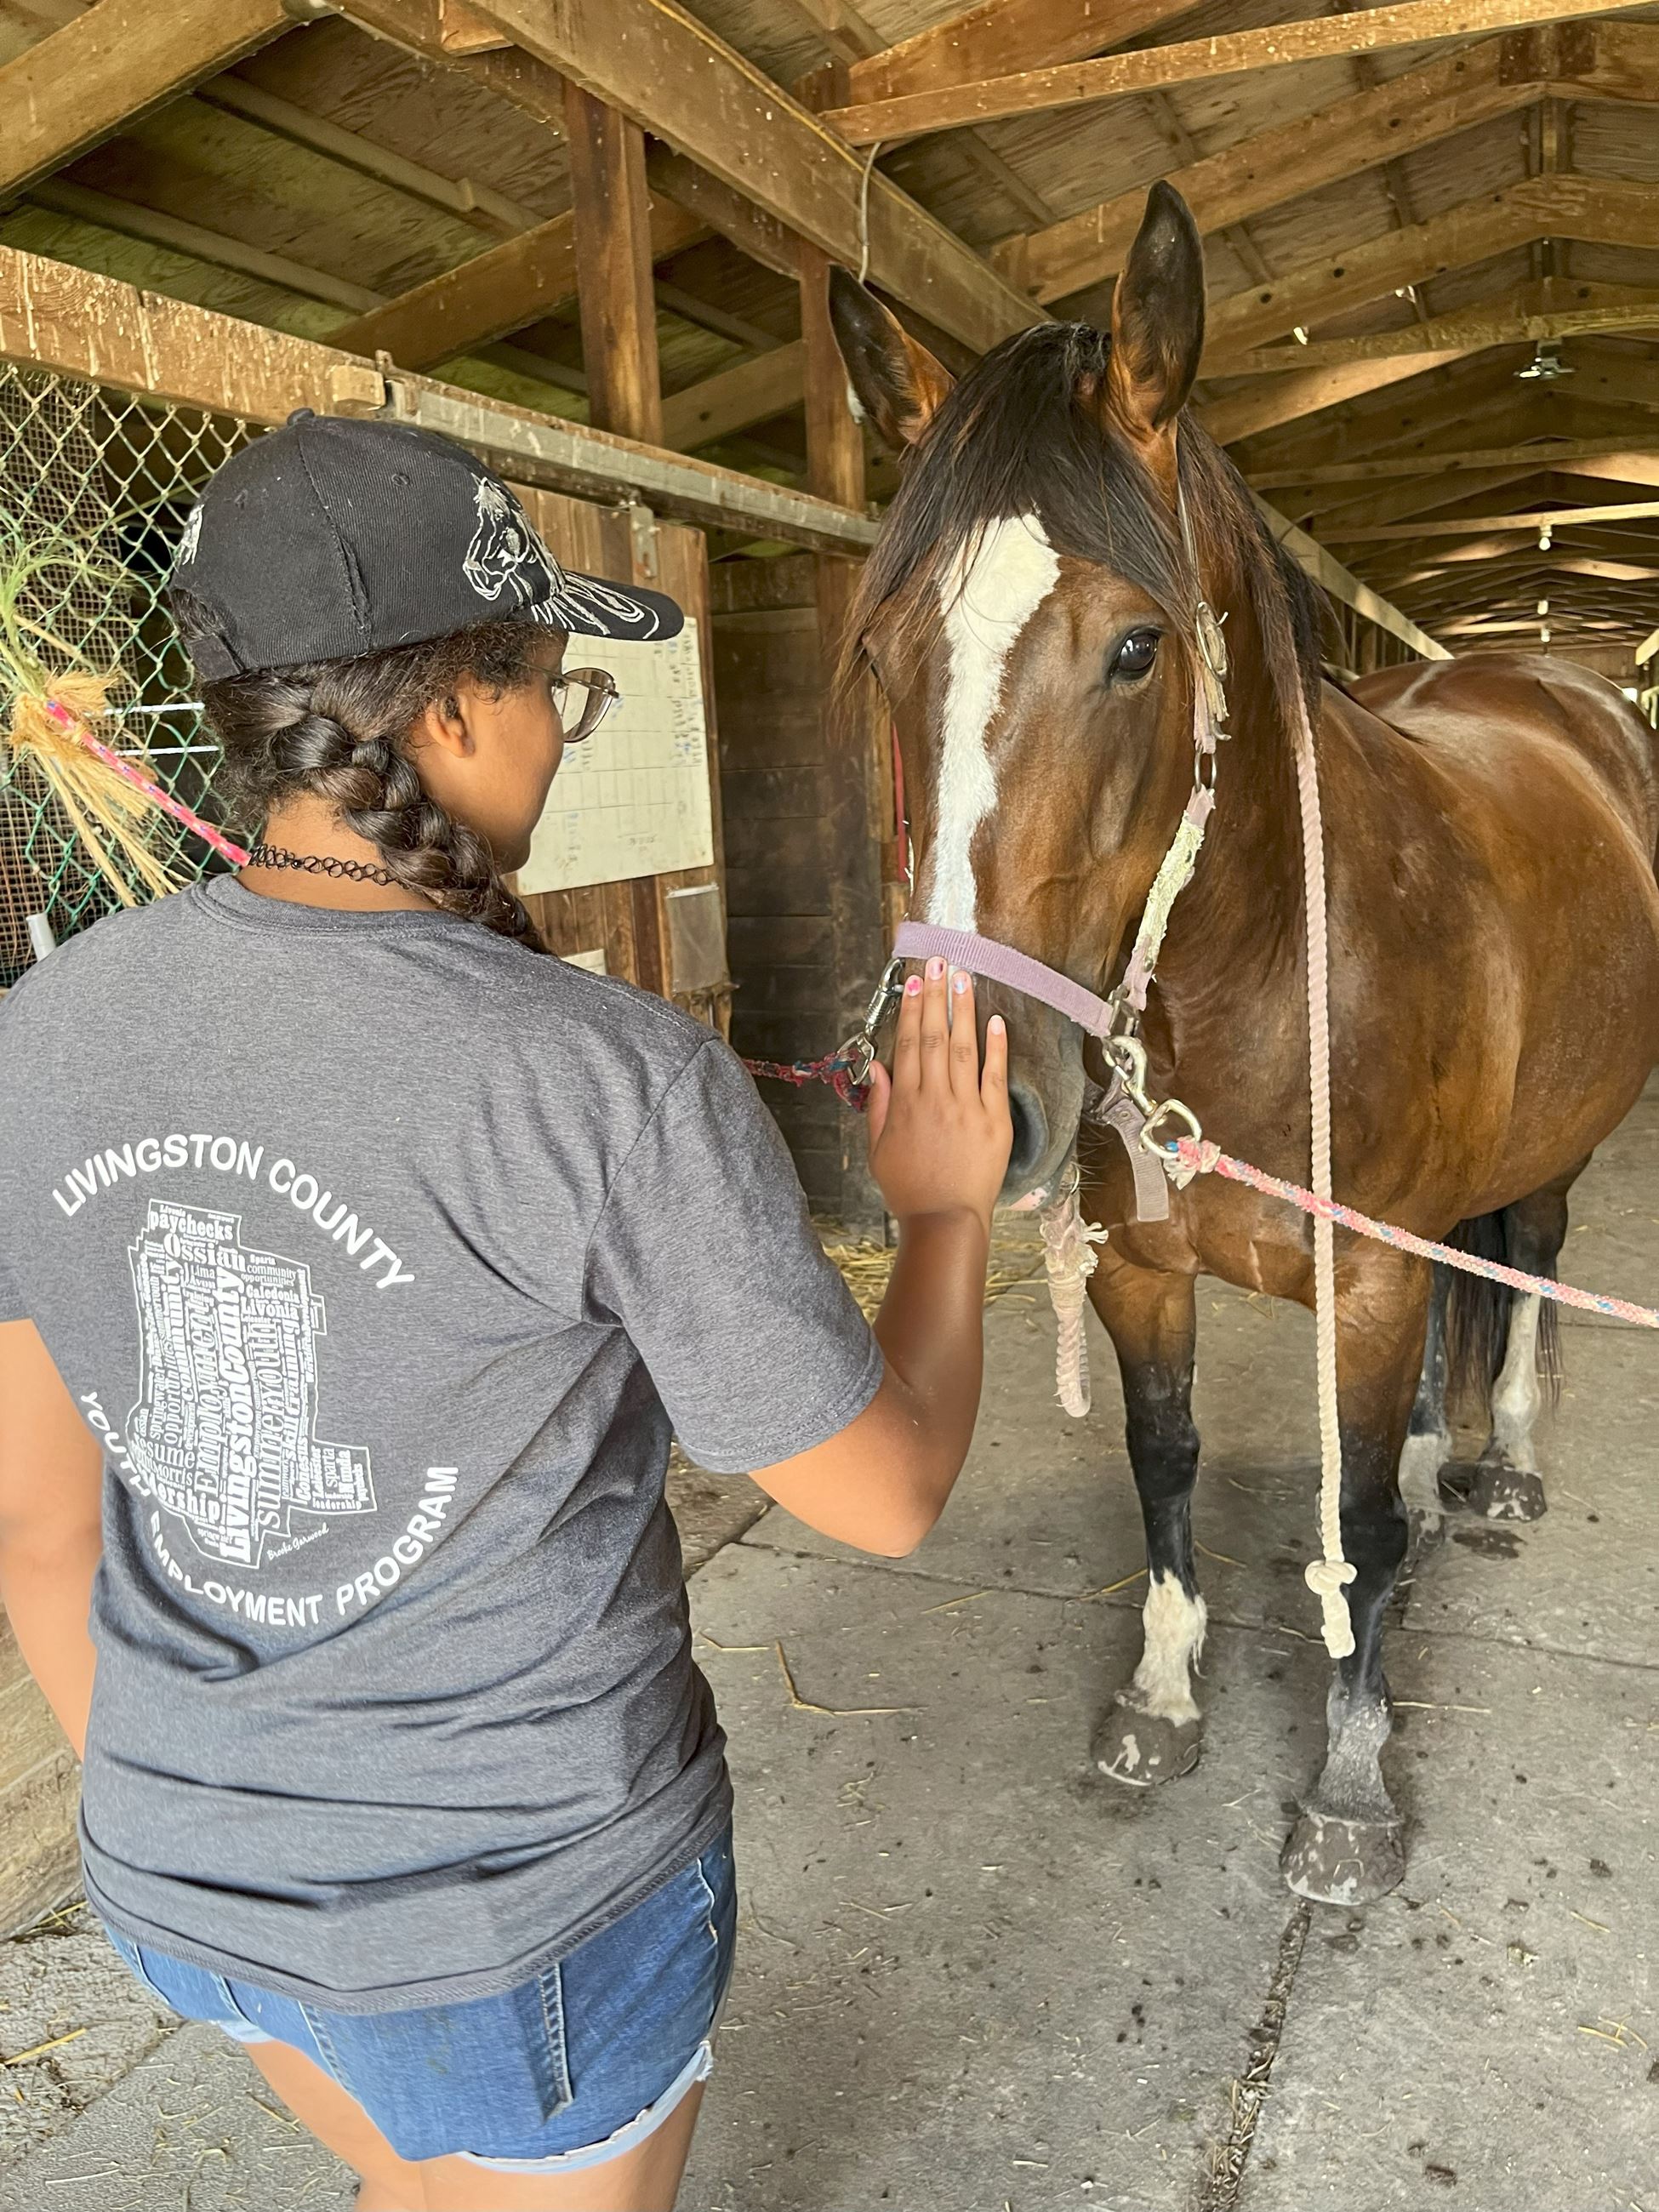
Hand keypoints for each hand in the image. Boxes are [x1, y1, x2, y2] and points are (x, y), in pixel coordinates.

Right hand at [866, 959, 1011, 1227]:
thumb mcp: (878, 1150)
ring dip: (962, 1009)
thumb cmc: (909, 1190)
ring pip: (962, 1047)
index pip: (907, 1044)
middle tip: (939, 962)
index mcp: (905, 1103)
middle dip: (936, 995)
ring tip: (963, 977)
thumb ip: (878, 1107)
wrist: (944, 1221)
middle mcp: (935, 1098)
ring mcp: (966, 1107)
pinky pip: (995, 1076)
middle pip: (933, 1036)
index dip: (911, 1008)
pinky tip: (994, 1020)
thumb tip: (880, 1070)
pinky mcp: (994, 1120)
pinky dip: (996, 1047)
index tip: (914, 980)